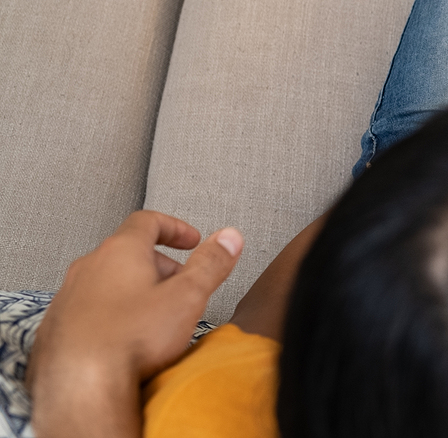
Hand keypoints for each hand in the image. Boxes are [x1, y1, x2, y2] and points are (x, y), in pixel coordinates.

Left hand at [27, 211, 242, 437]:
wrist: (80, 389)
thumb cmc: (130, 342)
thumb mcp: (188, 297)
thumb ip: (211, 262)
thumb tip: (229, 238)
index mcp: (120, 251)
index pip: (148, 221)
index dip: (175, 228)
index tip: (191, 241)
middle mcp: (88, 268)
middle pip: (127, 252)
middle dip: (159, 265)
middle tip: (179, 285)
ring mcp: (68, 298)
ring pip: (106, 282)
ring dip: (133, 291)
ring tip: (153, 316)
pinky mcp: (56, 327)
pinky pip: (89, 310)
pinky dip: (110, 315)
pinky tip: (125, 339)